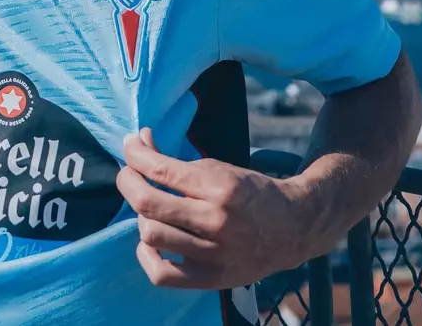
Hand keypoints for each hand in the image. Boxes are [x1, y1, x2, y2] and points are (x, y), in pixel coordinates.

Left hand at [116, 127, 318, 289]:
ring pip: (151, 235)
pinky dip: (147, 255)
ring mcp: (213, 253)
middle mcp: (216, 221)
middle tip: (129, 174)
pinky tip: (152, 241)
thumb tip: (140, 144)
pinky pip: (161, 274)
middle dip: (127, 181)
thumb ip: (179, 161)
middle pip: (148, 203)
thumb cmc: (252, 193)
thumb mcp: (221, 168)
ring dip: (141, 216)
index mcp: (221, 187)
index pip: (161, 169)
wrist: (293, 228)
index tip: (130, 145)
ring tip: (148, 208)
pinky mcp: (211, 278)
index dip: (135, 154)